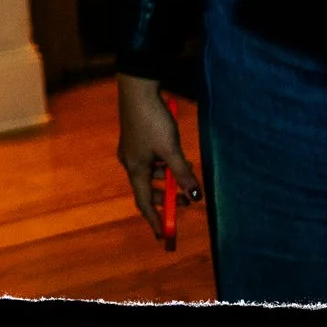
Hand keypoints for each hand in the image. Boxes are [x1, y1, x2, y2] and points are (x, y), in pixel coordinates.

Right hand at [116, 73, 199, 244]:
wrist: (137, 91)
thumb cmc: (152, 122)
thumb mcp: (171, 150)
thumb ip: (182, 174)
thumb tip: (196, 197)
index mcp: (135, 169)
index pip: (144, 203)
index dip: (155, 219)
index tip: (164, 234)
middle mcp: (130, 163)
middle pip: (148, 190)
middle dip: (167, 198)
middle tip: (188, 200)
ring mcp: (132, 151)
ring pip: (152, 175)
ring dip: (168, 180)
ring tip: (187, 174)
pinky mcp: (137, 141)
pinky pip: (152, 162)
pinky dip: (165, 166)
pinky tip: (177, 159)